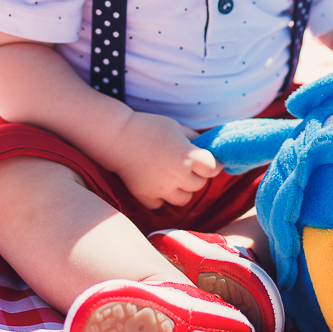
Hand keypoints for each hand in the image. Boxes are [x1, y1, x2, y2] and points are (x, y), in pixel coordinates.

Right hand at [101, 109, 222, 208]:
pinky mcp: (146, 197)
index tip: (210, 163)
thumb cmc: (149, 127)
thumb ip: (194, 139)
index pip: (212, 169)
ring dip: (182, 190)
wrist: (118, 137)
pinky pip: (161, 204)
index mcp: (187, 156)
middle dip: (197, 176)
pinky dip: (161, 197)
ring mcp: (162, 189)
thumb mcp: (177, 127)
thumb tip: (208, 148)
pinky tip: (157, 184)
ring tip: (173, 177)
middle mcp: (177, 175)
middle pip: (199, 185)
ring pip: (184, 200)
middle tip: (188, 167)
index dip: (213, 165)